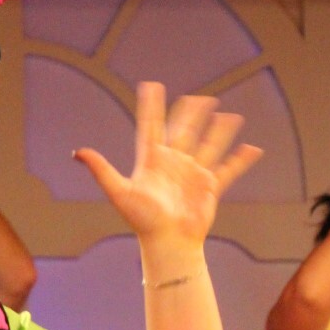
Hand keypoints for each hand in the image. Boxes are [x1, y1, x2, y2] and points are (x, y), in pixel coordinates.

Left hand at [74, 85, 261, 248]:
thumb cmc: (143, 221)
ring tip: (229, 114)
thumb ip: (101, 170)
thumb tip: (78, 152)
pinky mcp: (209, 188)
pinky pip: (228, 170)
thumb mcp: (119, 192)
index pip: (151, 127)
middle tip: (199, 96)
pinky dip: (240, 160)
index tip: (151, 86)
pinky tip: (252, 148)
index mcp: (152, 161)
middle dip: (191, 114)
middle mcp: (173, 164)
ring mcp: (193, 174)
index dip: (151, 107)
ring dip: (219, 130)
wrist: (168, 244)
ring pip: (209, 145)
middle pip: (184, 131)